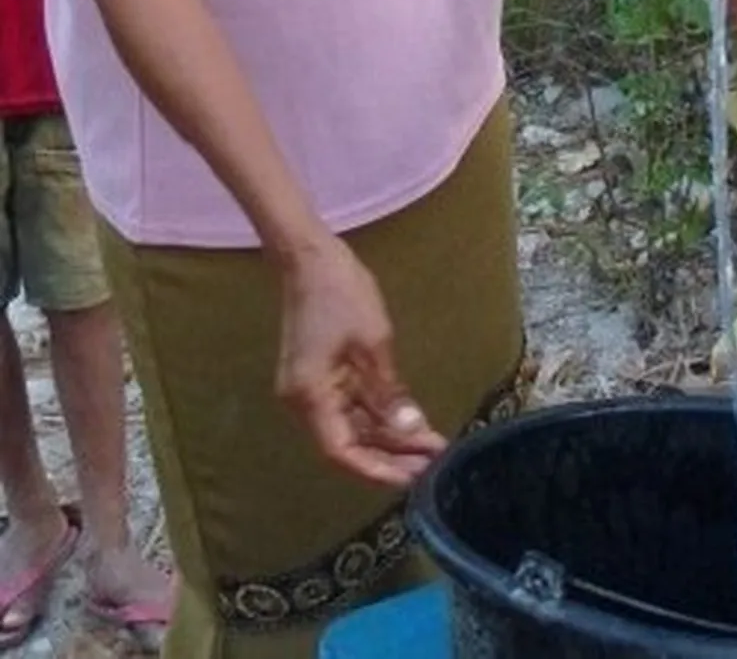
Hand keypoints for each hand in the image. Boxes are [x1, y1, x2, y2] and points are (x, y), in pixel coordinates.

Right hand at [274, 235, 443, 487]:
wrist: (311, 259)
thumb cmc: (341, 293)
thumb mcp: (374, 343)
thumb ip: (389, 392)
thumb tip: (410, 431)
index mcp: (310, 397)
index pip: (341, 451)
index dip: (376, 469)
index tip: (412, 477)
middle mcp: (304, 402)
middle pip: (347, 444)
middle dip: (389, 457)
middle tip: (432, 464)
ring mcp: (312, 391)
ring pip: (351, 428)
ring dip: (388, 439)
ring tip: (430, 447)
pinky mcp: (321, 378)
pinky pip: (350, 408)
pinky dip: (378, 418)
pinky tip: (410, 424)